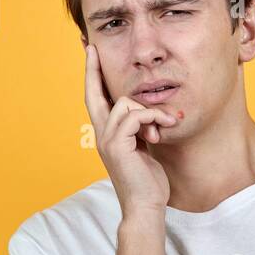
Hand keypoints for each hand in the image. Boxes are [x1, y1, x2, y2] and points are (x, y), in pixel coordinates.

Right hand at [83, 43, 179, 216]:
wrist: (146, 206)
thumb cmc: (148, 180)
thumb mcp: (145, 148)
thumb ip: (141, 130)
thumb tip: (148, 113)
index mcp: (108, 134)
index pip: (96, 99)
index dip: (93, 76)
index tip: (90, 52)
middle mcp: (101, 134)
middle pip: (93, 93)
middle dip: (93, 68)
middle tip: (92, 47)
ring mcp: (107, 139)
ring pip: (125, 103)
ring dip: (151, 112)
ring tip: (165, 127)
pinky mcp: (117, 145)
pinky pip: (136, 115)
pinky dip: (153, 120)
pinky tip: (161, 134)